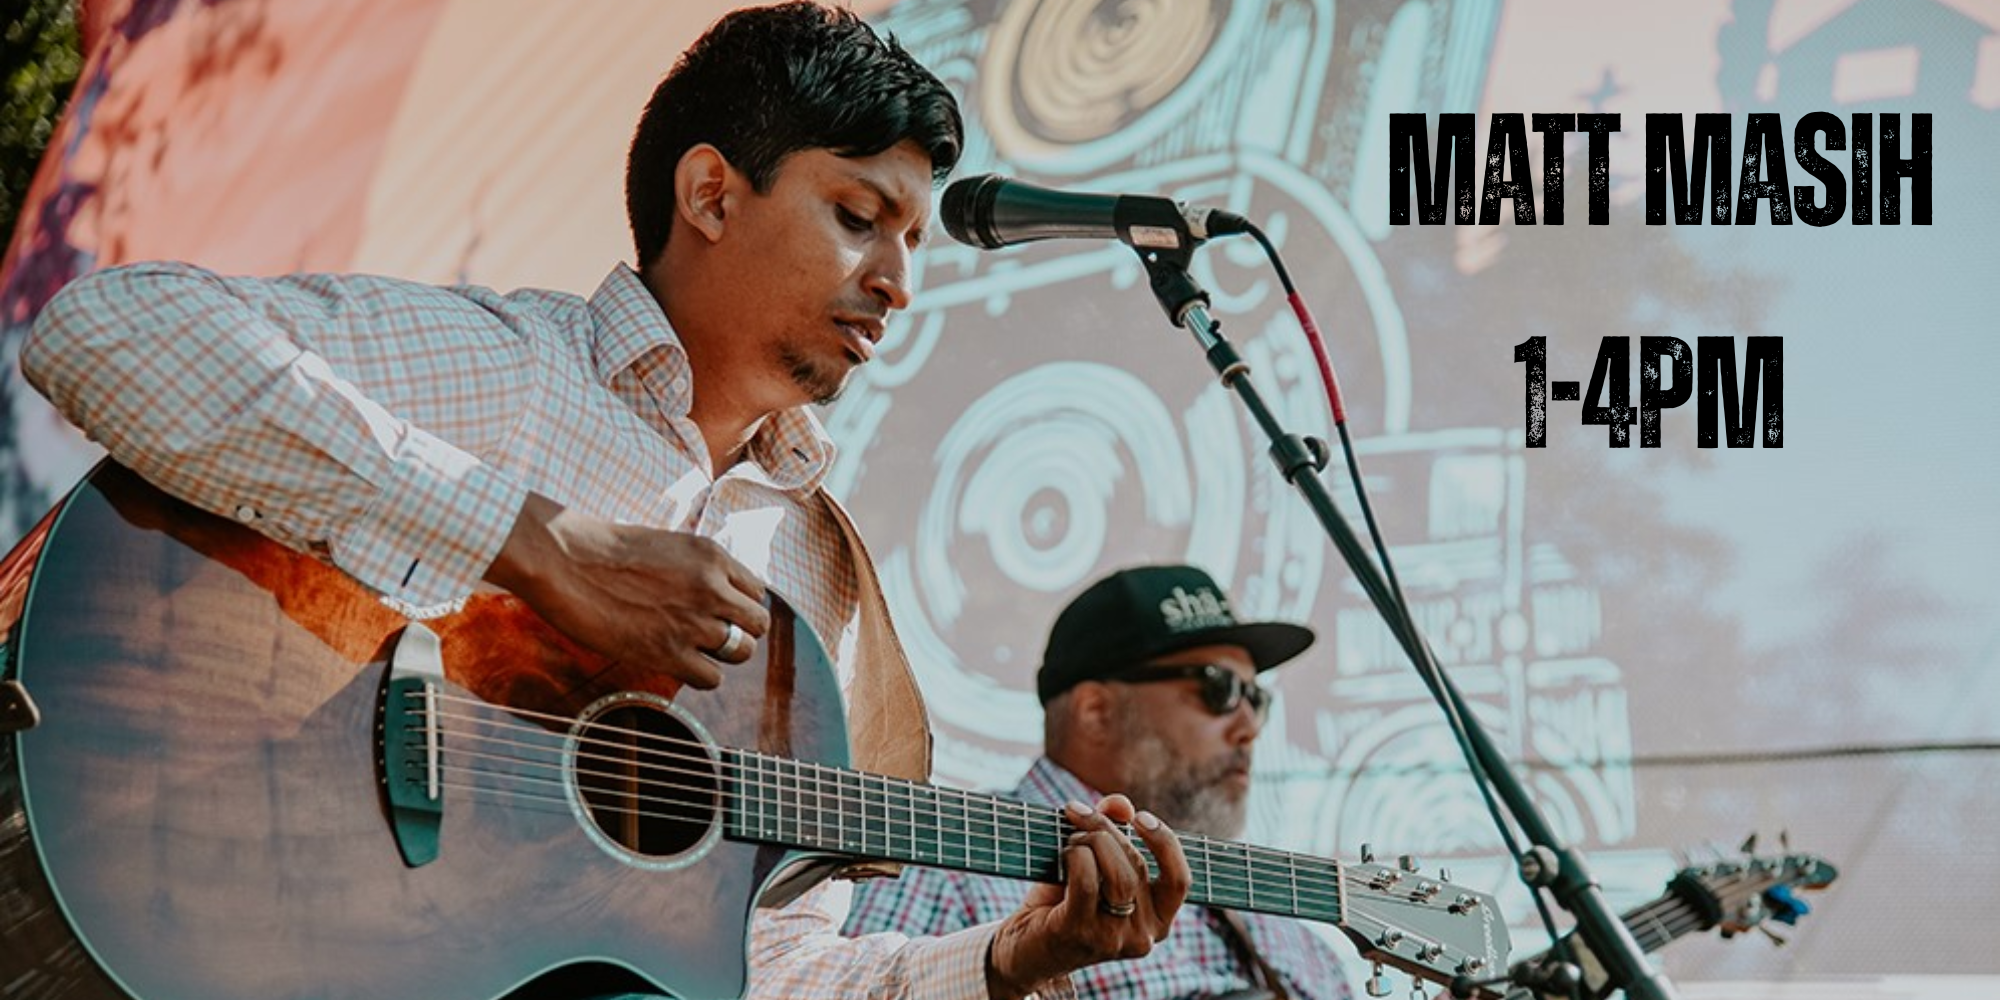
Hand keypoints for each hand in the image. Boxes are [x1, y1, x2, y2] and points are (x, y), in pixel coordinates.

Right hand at [483, 491, 769, 688]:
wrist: (565, 560)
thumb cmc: (606, 551)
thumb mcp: (669, 546)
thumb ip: (700, 570)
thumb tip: (718, 596)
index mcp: (713, 556)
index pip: (756, 591)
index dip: (739, 605)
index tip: (719, 611)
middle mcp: (712, 588)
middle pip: (758, 624)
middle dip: (739, 631)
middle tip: (711, 634)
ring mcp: (693, 622)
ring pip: (741, 652)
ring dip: (721, 654)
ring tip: (693, 648)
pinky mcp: (669, 652)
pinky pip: (712, 678)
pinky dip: (700, 675)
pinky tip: (677, 663)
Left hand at [986, 795, 1188, 999]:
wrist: (1022, 950)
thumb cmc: (1062, 903)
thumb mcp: (1092, 865)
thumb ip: (1111, 832)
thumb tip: (1121, 805)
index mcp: (1157, 921)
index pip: (1180, 880)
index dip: (1165, 843)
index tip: (1140, 818)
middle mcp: (1143, 936)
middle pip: (1138, 865)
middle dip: (1106, 829)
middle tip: (1078, 814)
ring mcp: (1113, 940)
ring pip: (1119, 874)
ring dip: (1091, 842)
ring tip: (1071, 840)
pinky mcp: (1080, 934)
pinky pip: (1086, 882)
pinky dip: (1075, 857)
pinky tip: (1063, 854)